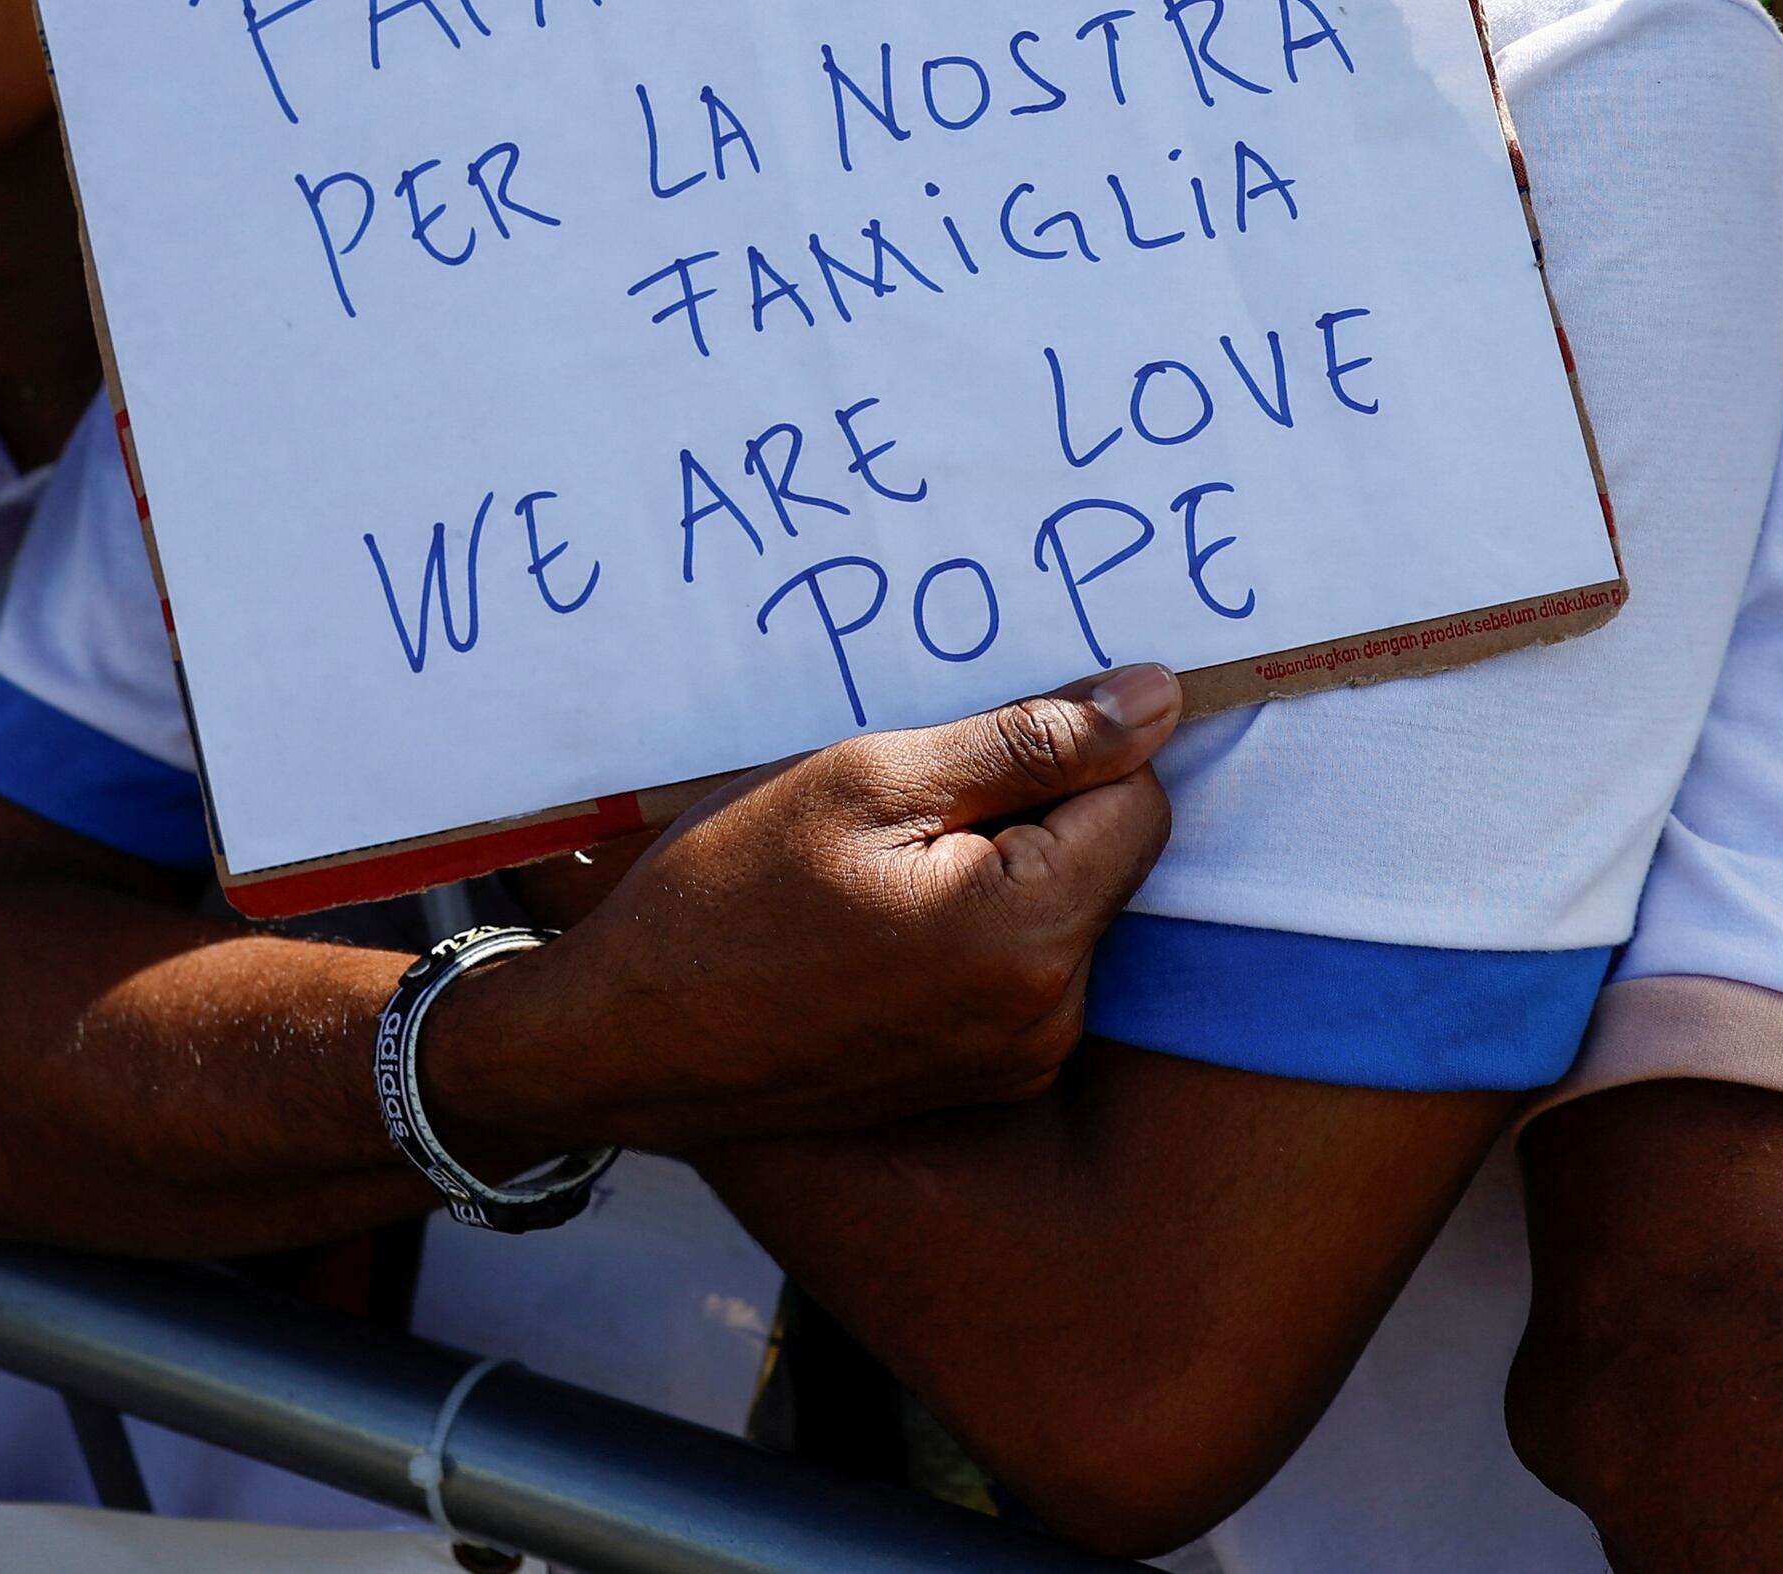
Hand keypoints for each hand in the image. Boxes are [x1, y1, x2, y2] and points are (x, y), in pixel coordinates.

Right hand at [433, 664, 1180, 1164]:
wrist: (623, 1039)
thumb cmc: (726, 893)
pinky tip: (877, 918)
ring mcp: (1015, 1063)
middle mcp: (1047, 1017)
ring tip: (875, 866)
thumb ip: (1029, 741)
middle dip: (1032, 809)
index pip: (1138, 800)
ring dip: (1000, 866)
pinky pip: (1021, 970)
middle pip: (1105, 859)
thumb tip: (1159, 699)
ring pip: (1063, 911)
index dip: (1072, 747)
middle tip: (904, 801)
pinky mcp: (982, 1082)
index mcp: (1027, 935)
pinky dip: (974, 925)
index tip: (978, 737)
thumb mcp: (867, 778)